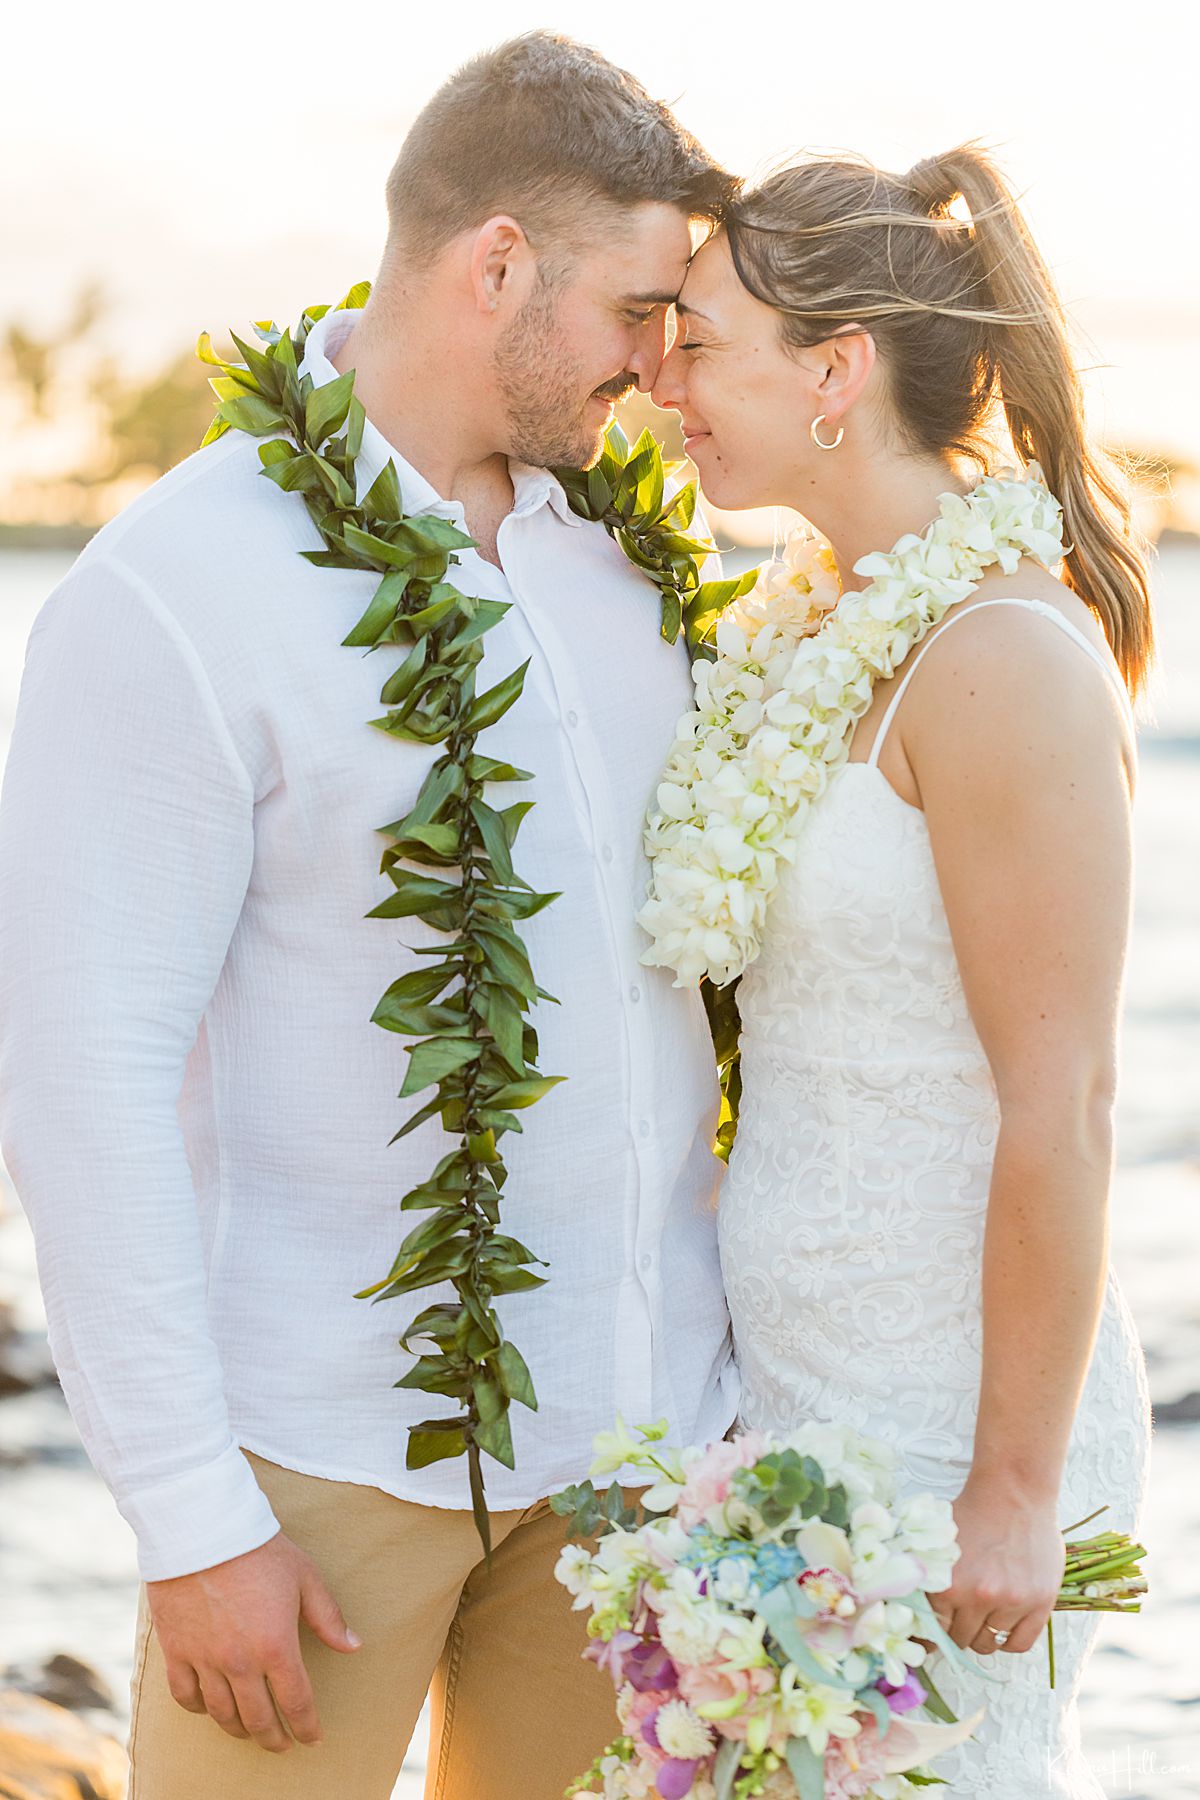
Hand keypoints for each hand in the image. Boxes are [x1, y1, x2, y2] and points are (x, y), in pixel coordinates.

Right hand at [145, 1530, 361, 1752]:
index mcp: (276, 1646)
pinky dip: (198, 1709)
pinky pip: (185, 1696)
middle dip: (273, 1738)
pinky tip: (209, 1708)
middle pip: (258, 1718)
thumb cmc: (259, 1550)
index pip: (296, 1702)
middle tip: (281, 1745)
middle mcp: (240, 1662)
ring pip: (221, 1714)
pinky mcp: (176, 1651)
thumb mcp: (305, 1577)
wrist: (203, 1530)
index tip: (312, 1738)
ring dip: (239, 1729)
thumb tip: (353, 1646)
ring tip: (249, 1731)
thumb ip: (328, 1617)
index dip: (306, 1726)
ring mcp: (205, 1660)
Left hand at [924, 1470, 1064, 1657]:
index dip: (930, 1637)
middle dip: (956, 1632)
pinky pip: (1019, 1644)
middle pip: (961, 1641)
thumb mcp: (936, 1543)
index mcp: (947, 1584)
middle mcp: (978, 1597)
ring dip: (982, 1635)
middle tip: (958, 1620)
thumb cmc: (972, 1512)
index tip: (930, 1640)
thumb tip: (904, 1611)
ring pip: (988, 1644)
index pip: (933, 1632)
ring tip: (981, 1617)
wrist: (1013, 1492)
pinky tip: (1003, 1625)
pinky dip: (1008, 1641)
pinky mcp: (1040, 1603)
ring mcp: (1012, 1602)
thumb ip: (924, 1578)